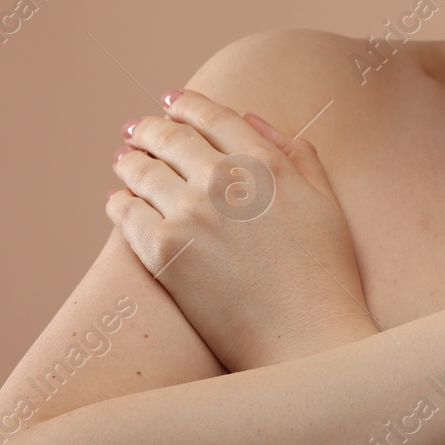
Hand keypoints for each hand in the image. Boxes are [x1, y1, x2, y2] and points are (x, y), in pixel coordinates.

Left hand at [105, 90, 374, 371]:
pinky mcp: (164, 251)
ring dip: (130, 159)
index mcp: (267, 163)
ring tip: (124, 160)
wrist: (307, 343)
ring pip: (142, 170)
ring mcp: (191, 213)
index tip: (172, 101)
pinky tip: (118, 202)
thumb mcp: (325, 203)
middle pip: (172, 136)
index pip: (215, 116)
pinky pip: (126, 213)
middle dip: (151, 128)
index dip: (188, 103)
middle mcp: (226, 179)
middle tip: (138, 129)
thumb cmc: (326, 278)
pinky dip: (118, 202)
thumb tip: (252, 120)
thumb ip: (296, 154)